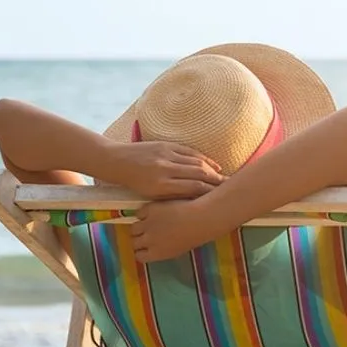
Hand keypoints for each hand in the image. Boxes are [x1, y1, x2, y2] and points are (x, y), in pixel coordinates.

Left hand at [104, 141, 223, 198]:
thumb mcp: (150, 195)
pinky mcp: (166, 145)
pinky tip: (213, 165)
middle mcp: (166, 169)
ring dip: (213, 170)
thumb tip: (194, 201)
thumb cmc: (133, 183)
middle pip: (199, 174)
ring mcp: (167, 155)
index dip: (209, 193)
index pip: (193, 189)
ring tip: (224, 178)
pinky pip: (190, 152)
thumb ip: (172, 196)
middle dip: (216, 181)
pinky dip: (204, 158)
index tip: (221, 198)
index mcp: (161, 186)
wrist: (116, 161)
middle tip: (230, 187)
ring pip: (196, 162)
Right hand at [130, 199, 208, 261]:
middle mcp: (148, 241)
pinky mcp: (148, 210)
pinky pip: (139, 213)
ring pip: (134, 228)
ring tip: (147, 222)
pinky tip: (152, 212)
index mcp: (156, 254)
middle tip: (145, 233)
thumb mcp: (178, 250)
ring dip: (139, 226)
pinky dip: (143, 213)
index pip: (139, 256)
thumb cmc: (195, 237)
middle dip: (138, 239)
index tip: (144, 247)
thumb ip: (164, 251)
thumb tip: (157, 249)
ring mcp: (147, 224)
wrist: (199, 219)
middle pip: (134, 242)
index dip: (141, 251)